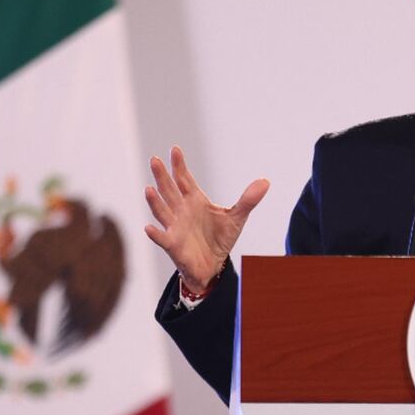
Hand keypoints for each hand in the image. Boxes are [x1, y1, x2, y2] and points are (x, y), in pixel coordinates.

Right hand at [144, 146, 268, 292]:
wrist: (213, 265)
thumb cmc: (220, 238)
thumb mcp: (236, 217)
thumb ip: (248, 199)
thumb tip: (266, 181)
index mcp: (195, 200)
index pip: (184, 179)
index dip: (179, 165)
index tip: (175, 149)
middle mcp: (181, 211)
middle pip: (169, 190)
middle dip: (162, 176)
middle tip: (154, 160)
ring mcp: (175, 227)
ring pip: (162, 211)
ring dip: (155, 201)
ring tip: (149, 189)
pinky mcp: (173, 245)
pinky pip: (162, 238)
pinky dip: (155, 234)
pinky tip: (148, 228)